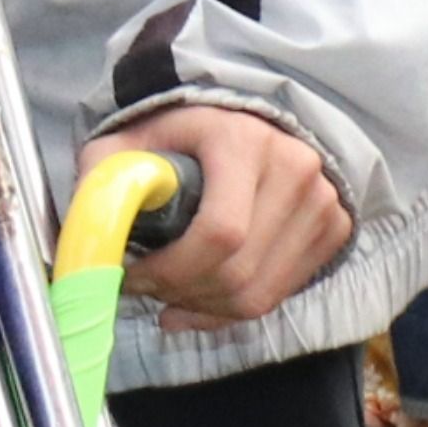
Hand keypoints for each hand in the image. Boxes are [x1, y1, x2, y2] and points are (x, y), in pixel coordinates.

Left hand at [91, 105, 351, 329]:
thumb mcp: (126, 144)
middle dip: (182, 294)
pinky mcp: (335, 228)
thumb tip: (91, 248)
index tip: (131, 276)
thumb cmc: (174, 134)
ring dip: (205, 307)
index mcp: (242, 141)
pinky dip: (235, 308)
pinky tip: (202, 296)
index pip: (220, 233)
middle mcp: (294, 169)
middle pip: (240, 272)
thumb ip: (102, 185)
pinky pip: (282, 293)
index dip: (171, 271)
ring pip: (261, 293)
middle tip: (145, 289)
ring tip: (170, 292)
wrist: (238, 118)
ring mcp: (324, 200)